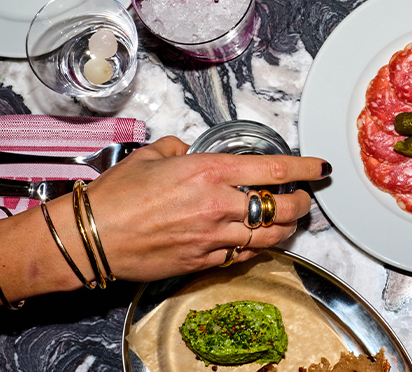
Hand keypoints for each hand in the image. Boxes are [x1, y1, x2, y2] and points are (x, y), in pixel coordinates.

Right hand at [66, 136, 328, 281]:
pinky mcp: (203, 262)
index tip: (321, 168)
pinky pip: (244, 256)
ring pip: (269, 237)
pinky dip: (258, 248)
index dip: (305, 169)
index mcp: (210, 172)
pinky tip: (258, 240)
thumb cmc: (116, 196)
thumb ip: (179, 149)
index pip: (274, 169)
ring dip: (286, 229)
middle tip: (305, 198)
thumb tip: (188, 151)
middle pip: (281, 207)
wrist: (90, 238)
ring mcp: (213, 237)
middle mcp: (218, 205)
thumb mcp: (151, 155)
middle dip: (302, 203)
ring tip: (289, 221)